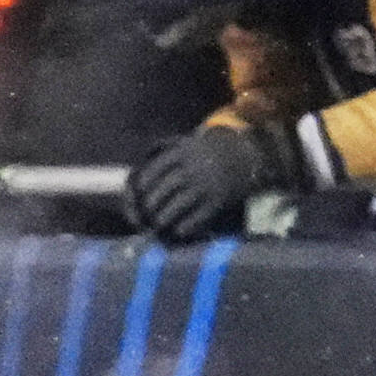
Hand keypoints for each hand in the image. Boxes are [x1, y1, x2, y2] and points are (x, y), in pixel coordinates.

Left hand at [128, 120, 269, 240]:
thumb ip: (160, 153)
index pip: (154, 171)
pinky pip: (196, 218)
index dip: (141, 185)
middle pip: (163, 190)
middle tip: (145, 214)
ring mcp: (206, 185)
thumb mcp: (183, 145)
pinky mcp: (217, 201)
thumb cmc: (202, 154)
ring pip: (177, 206)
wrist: (241, 156)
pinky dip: (185, 227)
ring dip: (164, 218)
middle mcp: (193, 168)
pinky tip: (178, 230)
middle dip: (150, 205)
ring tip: (158, 224)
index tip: (137, 194)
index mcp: (182, 152)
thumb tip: (134, 177)